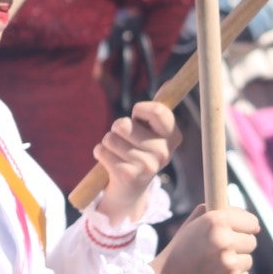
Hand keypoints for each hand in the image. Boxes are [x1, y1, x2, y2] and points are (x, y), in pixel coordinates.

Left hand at [95, 101, 180, 221]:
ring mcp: (147, 166)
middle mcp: (164, 152)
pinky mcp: (128, 176)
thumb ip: (157, 110)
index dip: (140, 110)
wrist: (129, 192)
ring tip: (117, 154)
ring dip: (107, 143)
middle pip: (124, 124)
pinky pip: (101, 151)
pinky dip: (100, 153)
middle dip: (117, 130)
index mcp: (172, 137)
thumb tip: (168, 82)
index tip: (137, 117)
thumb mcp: (150, 132)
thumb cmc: (137, 152)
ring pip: (110, 137)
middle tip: (124, 143)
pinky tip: (109, 163)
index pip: (158, 110)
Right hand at [150, 204, 257, 273]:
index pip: (251, 221)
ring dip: (236, 263)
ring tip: (214, 266)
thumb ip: (212, 213)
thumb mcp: (191, 225)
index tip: (242, 231)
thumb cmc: (179, 252)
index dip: (246, 226)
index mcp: (216, 221)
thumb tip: (238, 212)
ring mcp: (230, 263)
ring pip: (248, 260)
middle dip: (240, 245)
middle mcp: (225, 240)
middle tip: (221, 251)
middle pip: (252, 241)